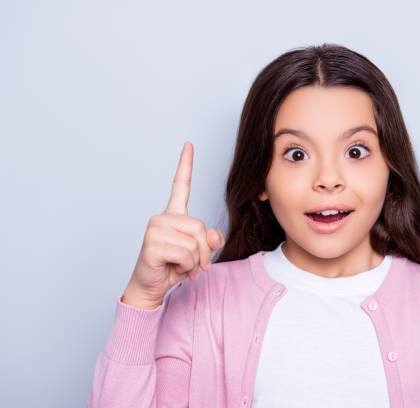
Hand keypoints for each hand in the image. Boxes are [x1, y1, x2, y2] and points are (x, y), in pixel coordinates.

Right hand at [122, 141, 224, 308]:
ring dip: (195, 261)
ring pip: (194, 242)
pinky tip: (174, 268)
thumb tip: (212, 236)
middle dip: (203, 250)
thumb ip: (210, 241)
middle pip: (200, 226)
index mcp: (174, 215)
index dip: (185, 165)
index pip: (180, 186)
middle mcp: (162, 217)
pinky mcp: (152, 244)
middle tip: (195, 264)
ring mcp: (155, 229)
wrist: (151, 287)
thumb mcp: (198, 253)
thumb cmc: (173, 267)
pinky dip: (186, 266)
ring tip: (183, 267)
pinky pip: (185, 253)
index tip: (188, 145)